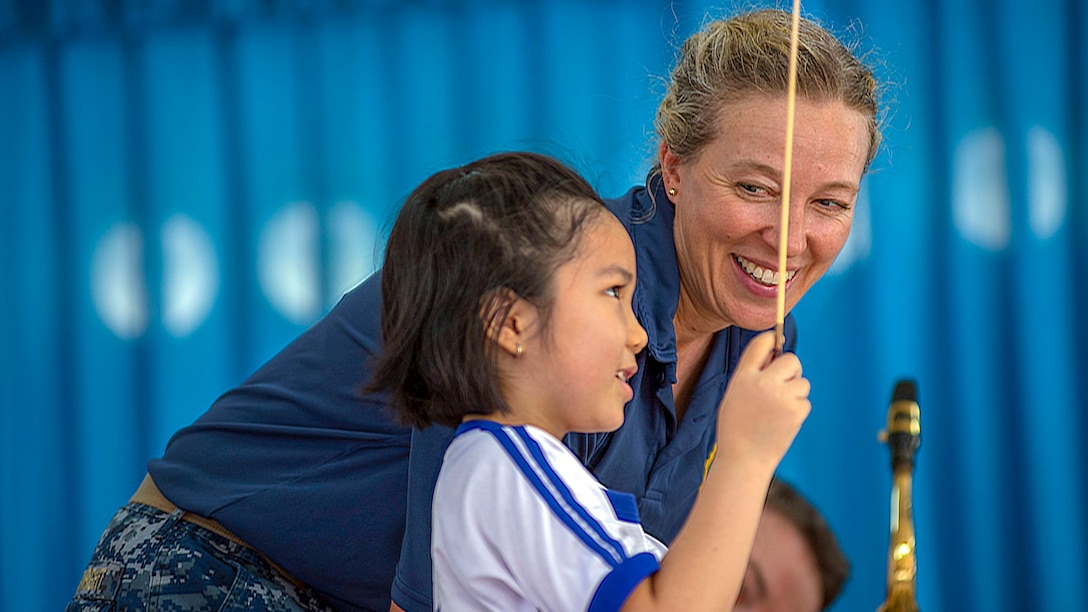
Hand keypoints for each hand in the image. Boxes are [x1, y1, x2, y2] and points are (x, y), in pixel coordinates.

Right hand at [715, 331, 810, 468]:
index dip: (772, 340)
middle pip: (791, 360)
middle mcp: (763, 383)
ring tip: (777, 409)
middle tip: (781, 385)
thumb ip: (752, 372)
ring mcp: (782, 397)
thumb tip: (774, 350)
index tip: (775, 343)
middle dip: (790, 369)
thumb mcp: (735, 393)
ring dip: (795, 391)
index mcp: (744, 376)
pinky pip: (805, 401)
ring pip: (802, 382)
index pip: (761, 343)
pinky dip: (797, 409)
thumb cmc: (736, 427)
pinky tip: (782, 420)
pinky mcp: (796, 411)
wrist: (744, 459)